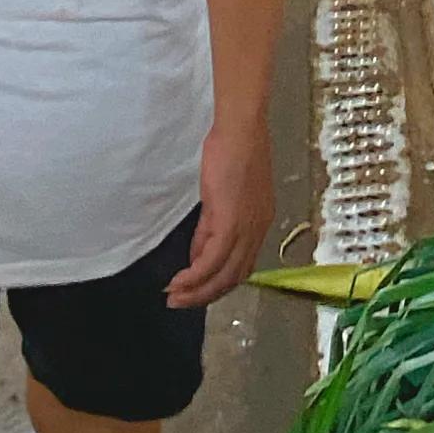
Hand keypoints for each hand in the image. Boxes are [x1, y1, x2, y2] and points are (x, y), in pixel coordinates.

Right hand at [167, 120, 275, 306]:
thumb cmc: (232, 152)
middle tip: (179, 302)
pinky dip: (194, 276)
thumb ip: (212, 227)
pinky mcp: (230, 223)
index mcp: (260, 223)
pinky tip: (178, 281)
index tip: (193, 290)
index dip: (217, 283)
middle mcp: (258, 230)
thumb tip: (197, 255)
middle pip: (234, 277)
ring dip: (197, 291)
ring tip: (174, 298)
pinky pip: (212, 261)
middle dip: (204, 295)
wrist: (240, 130)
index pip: (241, 266)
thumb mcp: (223, 196)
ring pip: (223, 275)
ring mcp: (246, 228)